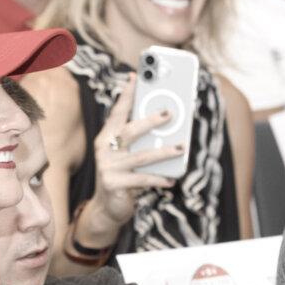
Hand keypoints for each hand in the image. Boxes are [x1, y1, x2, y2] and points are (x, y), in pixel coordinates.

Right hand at [89, 73, 183, 228]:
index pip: (117, 112)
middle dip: (149, 120)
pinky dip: (158, 180)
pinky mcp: (114, 184)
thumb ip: (139, 140)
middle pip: (129, 131)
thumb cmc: (122, 175)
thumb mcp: (127, 154)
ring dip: (163, 152)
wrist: (106, 207)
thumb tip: (167, 123)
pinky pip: (142, 180)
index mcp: (106, 137)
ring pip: (140, 156)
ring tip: (181, 147)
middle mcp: (104, 150)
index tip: (135, 77)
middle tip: (168, 113)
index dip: (126, 94)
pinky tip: (171, 180)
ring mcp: (108, 167)